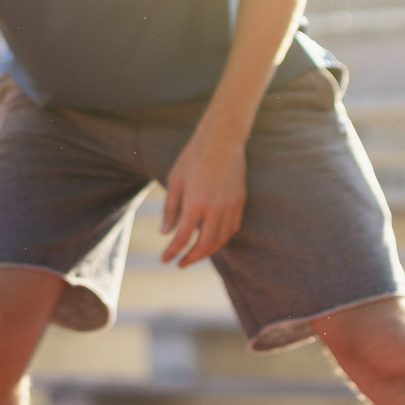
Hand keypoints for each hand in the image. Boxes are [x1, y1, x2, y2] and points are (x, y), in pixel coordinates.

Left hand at [161, 133, 246, 267]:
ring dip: (207, 252)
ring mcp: (230, 206)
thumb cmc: (192, 158)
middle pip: (204, 245)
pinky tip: (212, 241)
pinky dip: (222, 239)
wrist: (222, 140)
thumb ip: (170, 209)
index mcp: (195, 204)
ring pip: (221, 240)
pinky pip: (232, 229)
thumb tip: (165, 233)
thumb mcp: (174, 181)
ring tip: (195, 255)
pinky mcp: (240, 202)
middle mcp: (215, 209)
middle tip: (180, 264)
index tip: (164, 260)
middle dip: (191, 258)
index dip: (172, 252)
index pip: (182, 238)